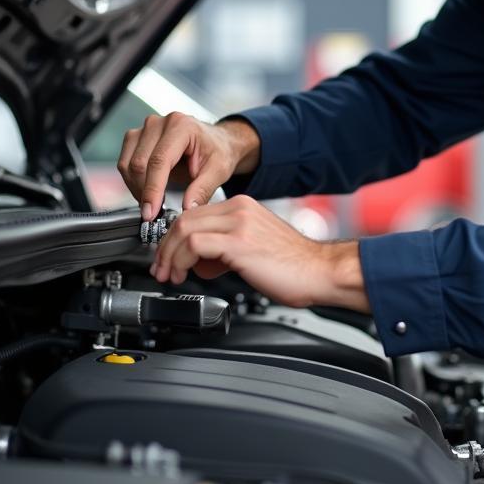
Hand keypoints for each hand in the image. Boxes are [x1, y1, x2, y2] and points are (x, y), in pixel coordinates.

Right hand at [118, 114, 260, 220]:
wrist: (217, 142)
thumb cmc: (218, 152)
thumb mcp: (218, 171)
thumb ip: (203, 189)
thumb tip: (187, 209)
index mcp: (182, 126)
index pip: (159, 160)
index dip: (152, 189)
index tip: (151, 212)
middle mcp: (159, 123)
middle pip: (139, 163)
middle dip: (144, 193)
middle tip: (155, 213)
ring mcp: (145, 129)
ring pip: (127, 165)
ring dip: (136, 188)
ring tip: (154, 202)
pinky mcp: (136, 138)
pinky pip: (124, 163)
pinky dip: (132, 182)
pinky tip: (148, 191)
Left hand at [151, 194, 369, 311]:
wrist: (321, 272)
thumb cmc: (295, 267)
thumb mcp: (254, 249)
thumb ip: (227, 250)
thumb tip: (202, 264)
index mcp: (244, 207)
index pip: (195, 214)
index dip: (175, 237)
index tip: (169, 257)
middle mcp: (240, 209)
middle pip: (184, 218)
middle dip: (166, 246)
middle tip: (162, 269)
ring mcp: (239, 223)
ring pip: (184, 228)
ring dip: (169, 255)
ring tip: (170, 275)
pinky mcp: (239, 242)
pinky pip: (194, 243)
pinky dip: (181, 259)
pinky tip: (184, 275)